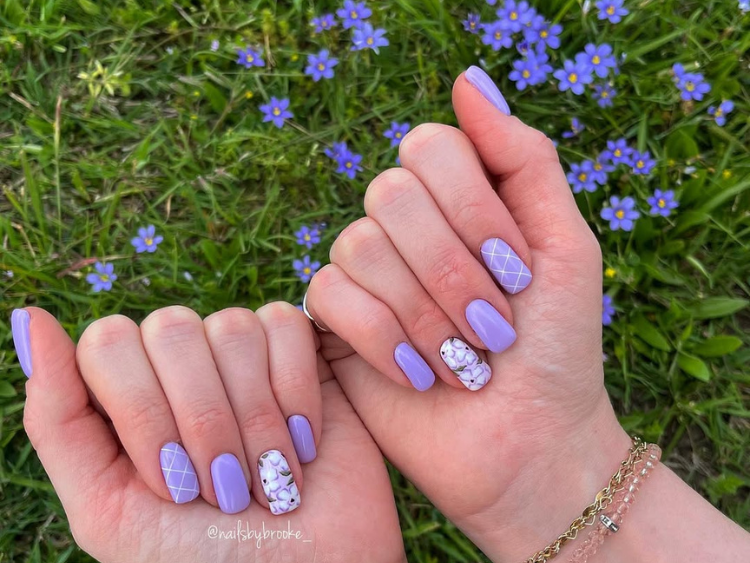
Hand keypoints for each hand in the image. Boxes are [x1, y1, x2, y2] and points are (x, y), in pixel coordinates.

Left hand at [17, 304, 403, 562]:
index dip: (141, 410)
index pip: (107, 343)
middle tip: (228, 490)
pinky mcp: (298, 349)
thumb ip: (59, 420)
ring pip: (231, 327)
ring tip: (270, 477)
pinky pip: (284, 325)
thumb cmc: (203, 557)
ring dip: (256, 417)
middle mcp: (178, 363)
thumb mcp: (109, 508)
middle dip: (204, 420)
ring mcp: (238, 352)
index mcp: (125, 395)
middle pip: (170, 328)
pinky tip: (303, 442)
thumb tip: (30, 317)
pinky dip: (295, 391)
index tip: (171, 486)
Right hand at [306, 69, 631, 561]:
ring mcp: (366, 277)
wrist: (529, 447)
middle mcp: (404, 230)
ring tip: (463, 364)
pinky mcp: (334, 326)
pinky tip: (420, 377)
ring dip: (426, 314)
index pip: (428, 147)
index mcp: (456, 201)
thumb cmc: (556, 350)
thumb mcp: (566, 244)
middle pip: (389, 194)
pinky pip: (330, 297)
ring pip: (358, 245)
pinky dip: (384, 340)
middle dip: (453, 270)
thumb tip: (465, 79)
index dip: (472, 209)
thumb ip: (523, 158)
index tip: (518, 272)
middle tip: (494, 328)